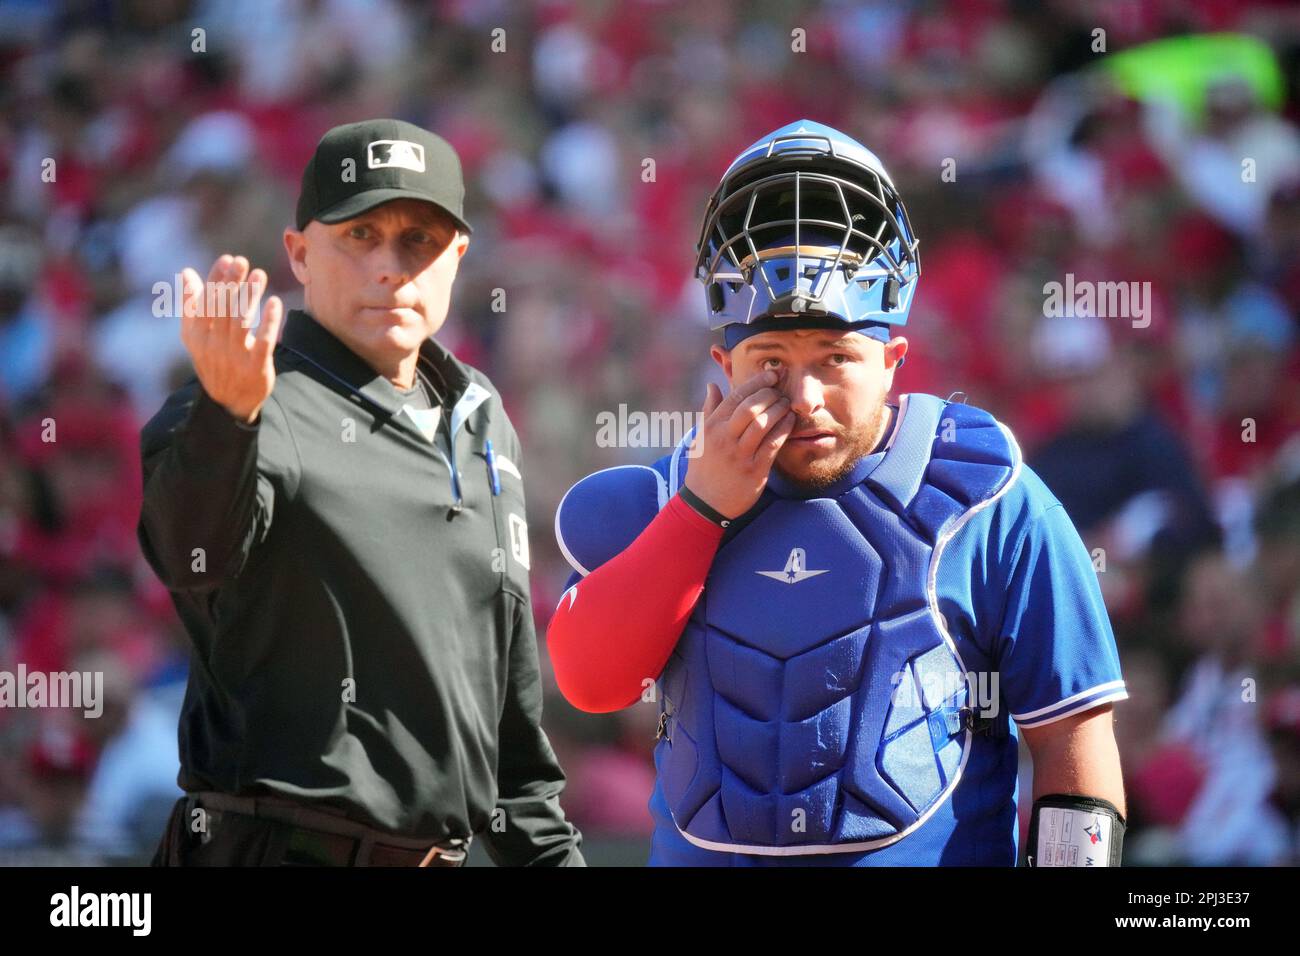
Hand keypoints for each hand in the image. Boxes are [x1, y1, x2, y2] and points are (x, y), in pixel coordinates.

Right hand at [179, 254, 283, 423]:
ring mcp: (234, 357)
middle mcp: (213, 345)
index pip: (205, 302)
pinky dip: (268, 322)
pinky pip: (263, 342)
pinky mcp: (256, 368)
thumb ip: (192, 305)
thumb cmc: (214, 360)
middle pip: (222, 309)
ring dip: (250, 296)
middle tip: (243, 261)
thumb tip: (187, 273)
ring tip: (260, 274)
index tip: (227, 258)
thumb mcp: (197, 336)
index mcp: (196, 335)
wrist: (228, 403)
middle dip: (232, 283)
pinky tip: (275, 302)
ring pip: (242, 321)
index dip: (215, 279)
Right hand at [682, 369, 794, 518]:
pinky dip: (784, 428)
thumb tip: (712, 385)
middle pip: (751, 407)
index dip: (756, 382)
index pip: (735, 396)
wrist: (705, 502)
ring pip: (763, 424)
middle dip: (770, 394)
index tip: (771, 375)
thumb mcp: (701, 437)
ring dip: (779, 409)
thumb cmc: (704, 467)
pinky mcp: (754, 470)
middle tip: (780, 389)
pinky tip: (790, 421)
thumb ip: (709, 410)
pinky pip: (773, 444)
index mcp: (712, 427)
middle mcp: (724, 439)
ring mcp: (739, 455)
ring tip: (787, 403)